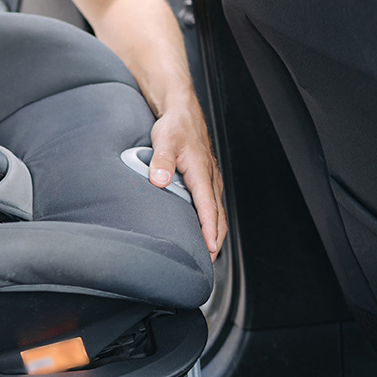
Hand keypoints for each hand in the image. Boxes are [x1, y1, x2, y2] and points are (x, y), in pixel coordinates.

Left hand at [148, 103, 226, 261]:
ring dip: (214, 233)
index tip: (210, 248)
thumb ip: (161, 160)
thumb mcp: (164, 139)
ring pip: (217, 212)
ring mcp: (210, 180)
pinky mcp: (206, 180)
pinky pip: (212, 206)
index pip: (208, 206)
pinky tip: (204, 232)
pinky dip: (212, 222)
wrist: (182, 113)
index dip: (209, 229)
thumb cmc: (175, 126)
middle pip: (217, 215)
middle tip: (208, 263)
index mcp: (201, 170)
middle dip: (215, 240)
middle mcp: (210, 178)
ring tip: (207, 255)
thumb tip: (159, 180)